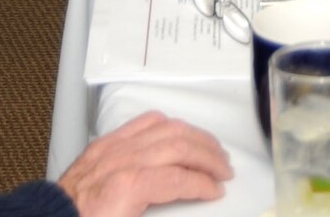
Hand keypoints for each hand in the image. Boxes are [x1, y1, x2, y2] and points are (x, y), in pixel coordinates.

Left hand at [56, 112, 231, 216]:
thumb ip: (160, 213)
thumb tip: (185, 208)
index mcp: (130, 186)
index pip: (181, 178)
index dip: (205, 184)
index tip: (217, 192)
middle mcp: (125, 159)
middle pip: (179, 146)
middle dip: (208, 157)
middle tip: (225, 170)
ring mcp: (114, 147)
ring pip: (165, 128)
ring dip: (194, 136)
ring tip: (211, 148)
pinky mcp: (105, 143)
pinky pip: (141, 122)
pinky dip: (167, 124)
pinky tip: (179, 131)